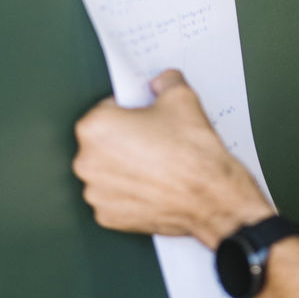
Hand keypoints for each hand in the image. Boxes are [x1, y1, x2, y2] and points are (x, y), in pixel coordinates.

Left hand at [72, 69, 273, 248]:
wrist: (211, 197)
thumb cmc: (192, 155)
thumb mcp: (182, 97)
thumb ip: (166, 81)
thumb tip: (162, 82)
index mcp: (96, 127)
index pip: (107, 108)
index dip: (130, 111)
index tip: (143, 117)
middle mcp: (88, 161)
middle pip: (104, 141)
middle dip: (125, 139)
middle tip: (154, 141)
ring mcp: (96, 192)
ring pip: (108, 171)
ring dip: (125, 167)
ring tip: (156, 164)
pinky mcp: (108, 216)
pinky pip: (114, 197)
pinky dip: (129, 192)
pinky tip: (153, 185)